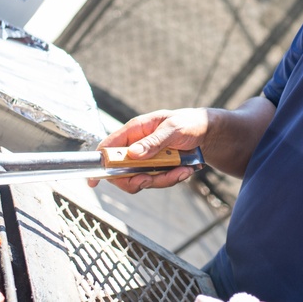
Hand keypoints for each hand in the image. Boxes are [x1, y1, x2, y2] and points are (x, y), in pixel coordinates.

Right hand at [89, 107, 209, 192]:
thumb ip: (153, 141)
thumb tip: (132, 154)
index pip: (108, 147)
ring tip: (183, 170)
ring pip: (141, 179)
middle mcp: (136, 146)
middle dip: (136, 179)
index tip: (94, 181)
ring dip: (161, 179)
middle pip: (121, 171)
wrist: (208, 132)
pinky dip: (171, 179)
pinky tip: (186, 170)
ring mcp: (146, 159)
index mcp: (135, 130)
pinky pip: (157, 181)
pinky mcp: (158, 168)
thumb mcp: (173, 128)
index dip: (99, 163)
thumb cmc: (189, 122)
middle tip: (151, 179)